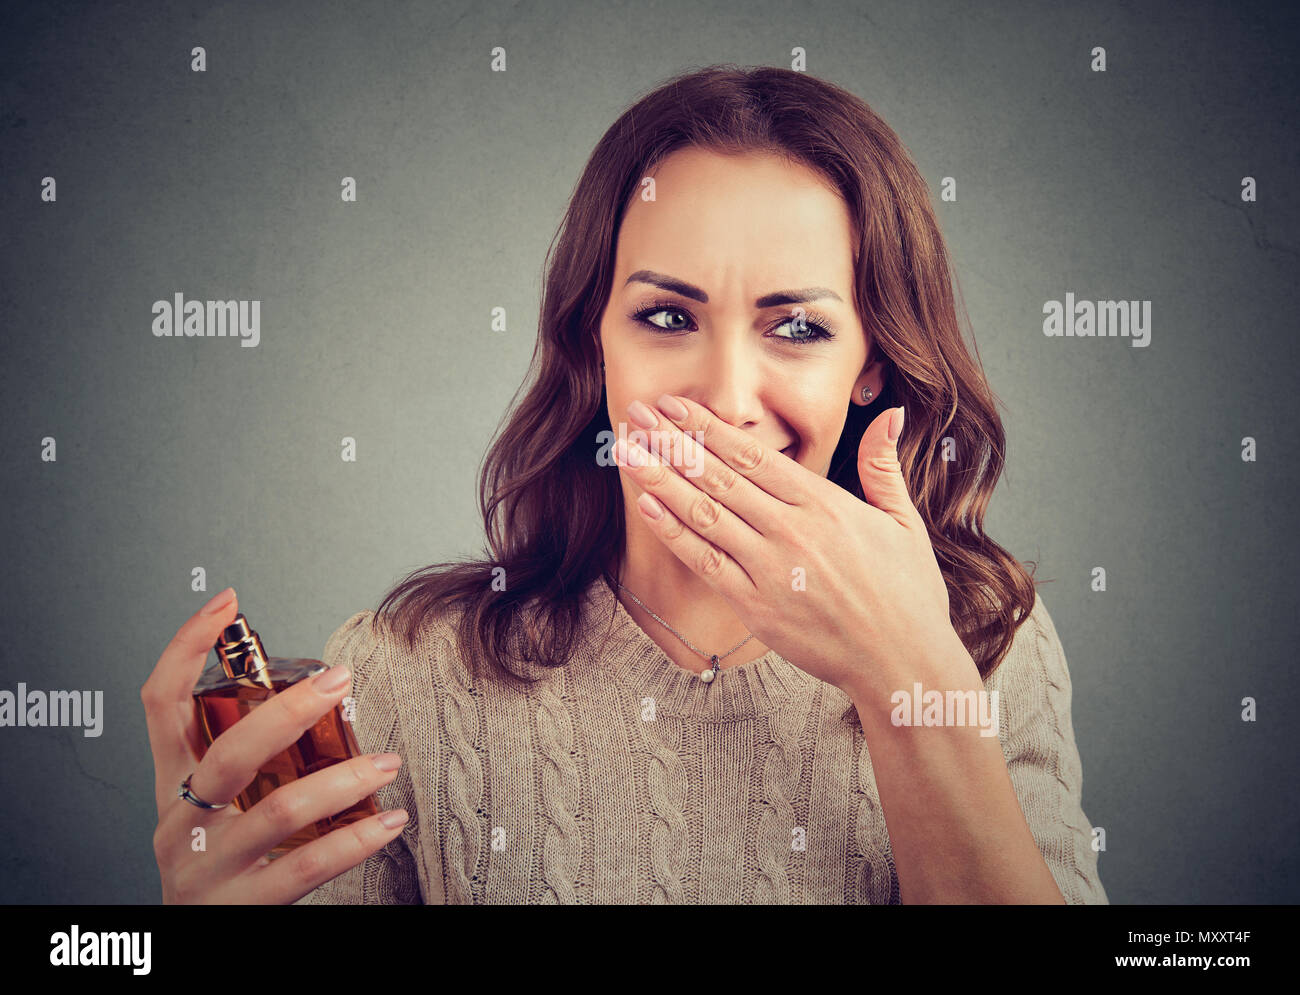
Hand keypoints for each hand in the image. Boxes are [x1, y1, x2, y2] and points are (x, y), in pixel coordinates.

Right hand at [141, 589, 408, 903]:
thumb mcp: (211, 807)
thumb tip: (316, 696)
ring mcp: (206, 867)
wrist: (183, 949)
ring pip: (277, 809)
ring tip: (388, 762)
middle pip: (228, 752)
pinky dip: (353, 841)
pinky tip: (388, 822)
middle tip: (341, 680)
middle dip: (289, 710)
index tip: (226, 601)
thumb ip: (243, 760)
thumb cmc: (213, 867)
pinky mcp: (240, 907)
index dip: (186, 647)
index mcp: (170, 784)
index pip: (160, 702)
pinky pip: (304, 868)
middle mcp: (179, 821)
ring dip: (342, 780)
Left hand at [613, 395, 969, 698]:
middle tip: (635, 414)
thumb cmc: (907, 595)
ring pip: (704, 514)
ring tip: (625, 451)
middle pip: (719, 477)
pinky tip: (646, 506)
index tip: (673, 405)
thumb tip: (889, 411)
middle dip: (672, 442)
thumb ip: (884, 466)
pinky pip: (706, 562)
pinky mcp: (757, 607)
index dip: (707, 427)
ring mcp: (772, 569)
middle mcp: (793, 530)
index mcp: (824, 504)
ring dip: (660, 479)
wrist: (901, 662)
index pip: (753, 456)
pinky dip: (674, 533)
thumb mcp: (904, 522)